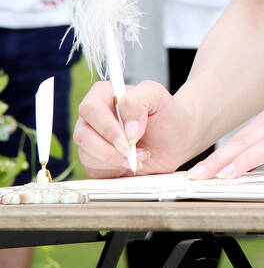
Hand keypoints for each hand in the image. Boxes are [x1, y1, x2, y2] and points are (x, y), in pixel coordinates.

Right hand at [74, 79, 194, 177]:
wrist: (177, 138)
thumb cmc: (166, 113)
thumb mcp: (157, 96)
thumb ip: (138, 101)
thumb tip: (127, 130)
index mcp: (103, 95)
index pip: (90, 109)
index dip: (106, 127)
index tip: (129, 138)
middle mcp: (92, 117)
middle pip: (83, 136)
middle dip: (109, 150)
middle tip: (133, 152)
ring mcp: (92, 140)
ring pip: (86, 156)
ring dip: (114, 161)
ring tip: (139, 156)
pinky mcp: (96, 161)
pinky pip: (94, 171)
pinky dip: (114, 172)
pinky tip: (131, 164)